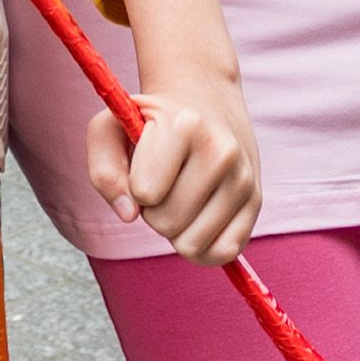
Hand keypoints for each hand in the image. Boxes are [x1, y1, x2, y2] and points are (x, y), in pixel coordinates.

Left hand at [93, 0, 261, 264]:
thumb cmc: (150, 125)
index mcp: (185, 125)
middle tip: (162, 183)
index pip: (145, 192)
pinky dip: (201, 248)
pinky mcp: (255, 204)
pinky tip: (197, 219)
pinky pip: (222, 253)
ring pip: (191, 245)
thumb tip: (128, 214)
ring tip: (180, 195)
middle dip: (153, 211)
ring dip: (176, 230)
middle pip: (166, 223)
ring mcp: (243, 178)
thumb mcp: (112, 128)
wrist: (204, 107)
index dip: (134, 188)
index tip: (142, 166)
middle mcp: (222, 151)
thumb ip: (103, 169)